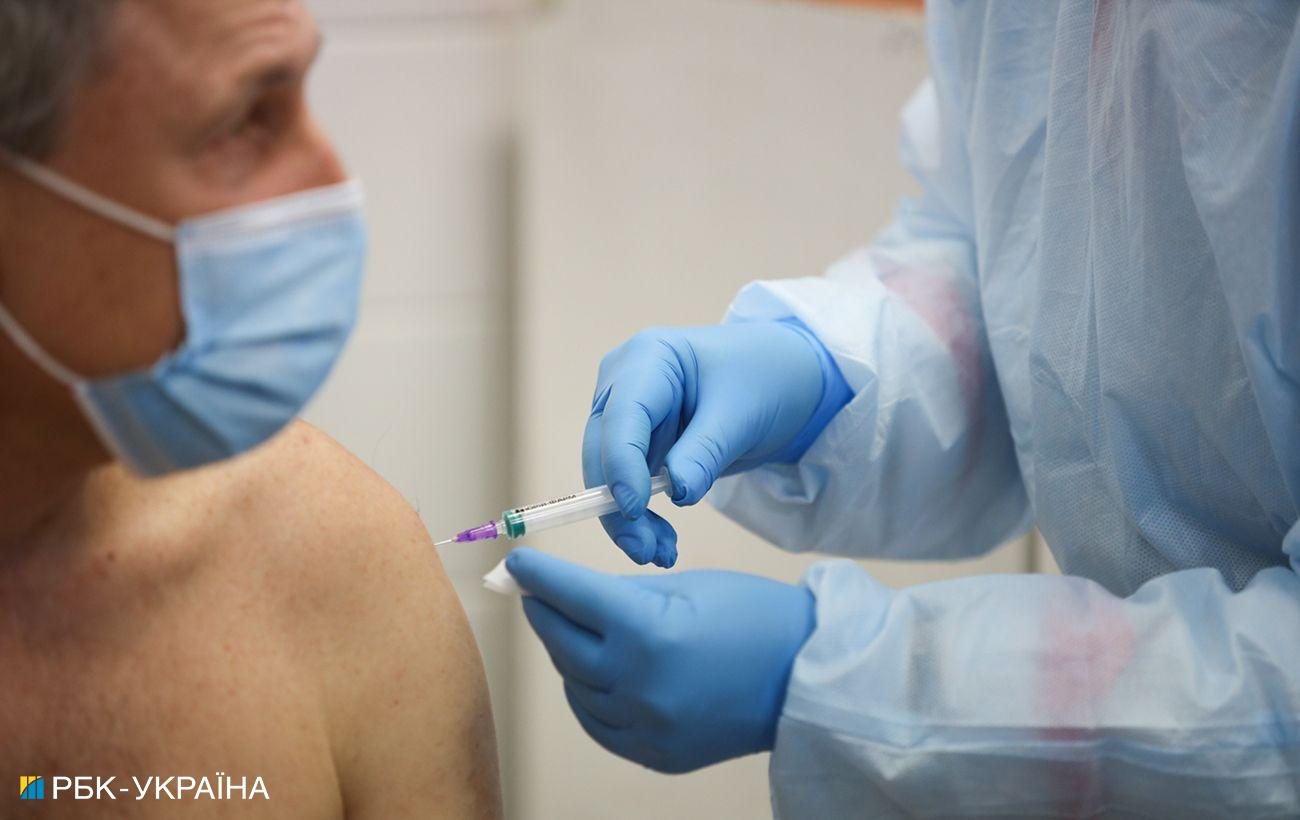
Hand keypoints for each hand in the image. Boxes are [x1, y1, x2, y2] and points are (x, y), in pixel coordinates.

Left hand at [507, 547, 814, 773]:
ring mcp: (646, 727)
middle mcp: (640, 685)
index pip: (570, 598)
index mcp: (649, 633)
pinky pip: (596, 721)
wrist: (807, 676)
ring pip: (575, 684)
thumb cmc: (753, 615)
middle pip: (563, 643)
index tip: (516, 563)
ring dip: (565, 651)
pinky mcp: (655, 754)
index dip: (538, 576)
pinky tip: (590, 671)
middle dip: (544, 609)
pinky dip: (586, 693)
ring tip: (571, 626)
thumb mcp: (684, 587)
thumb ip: (619, 593)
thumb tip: (565, 594)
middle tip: (535, 589)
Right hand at [585, 321, 829, 565]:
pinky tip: (662, 543)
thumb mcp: (742, 414)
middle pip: (602, 449)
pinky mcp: (639, 445)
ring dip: (628, 520)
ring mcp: (628, 415)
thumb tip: (677, 493)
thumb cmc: (765, 379)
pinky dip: (642, 518)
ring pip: (608, 475)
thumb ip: (705, 452)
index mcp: (648, 358)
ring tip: (660, 554)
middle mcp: (625, 384)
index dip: (621, 464)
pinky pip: (628, 486)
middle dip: (617, 503)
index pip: (621, 416)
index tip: (636, 509)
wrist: (785, 381)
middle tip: (644, 550)